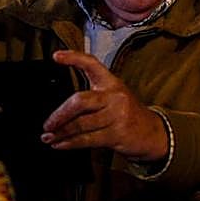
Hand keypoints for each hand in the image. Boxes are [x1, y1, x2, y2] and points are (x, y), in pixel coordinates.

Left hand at [43, 50, 167, 161]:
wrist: (152, 133)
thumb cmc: (127, 113)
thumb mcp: (114, 97)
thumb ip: (91, 97)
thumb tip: (60, 108)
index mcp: (111, 82)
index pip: (92, 64)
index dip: (74, 58)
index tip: (56, 56)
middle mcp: (114, 97)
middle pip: (80, 101)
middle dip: (59, 114)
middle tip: (47, 123)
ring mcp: (116, 116)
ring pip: (81, 124)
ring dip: (61, 132)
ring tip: (48, 136)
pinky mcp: (116, 134)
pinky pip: (87, 139)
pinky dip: (70, 143)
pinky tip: (60, 144)